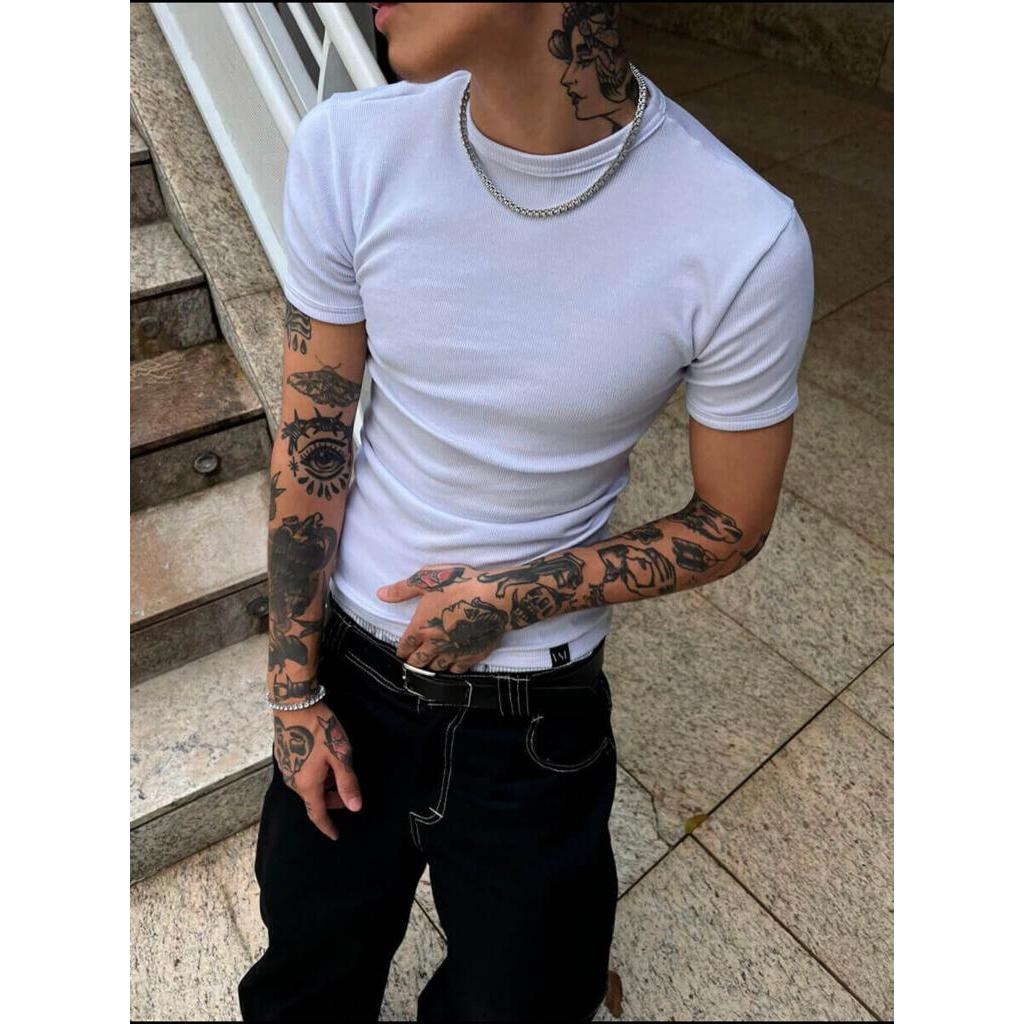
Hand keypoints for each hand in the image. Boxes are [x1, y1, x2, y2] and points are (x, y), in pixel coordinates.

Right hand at [272, 703, 361, 839]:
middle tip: (347, 795)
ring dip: (323, 787)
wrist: (293, 705)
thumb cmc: (320, 728)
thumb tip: (355, 808)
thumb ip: (347, 782)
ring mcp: (286, 768)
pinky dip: (314, 776)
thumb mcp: (339, 755)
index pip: (317, 814)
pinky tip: (324, 762)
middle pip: (313, 799)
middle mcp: (293, 781)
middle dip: (330, 801)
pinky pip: (301, 774)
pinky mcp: (284, 756)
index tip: (336, 835)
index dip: (327, 826)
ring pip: (307, 786)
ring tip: (338, 775)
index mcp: (306, 784)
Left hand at [376, 563, 510, 672]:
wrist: (495, 598)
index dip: (401, 650)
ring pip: (437, 668)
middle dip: (413, 662)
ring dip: (431, 667)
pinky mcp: (472, 656)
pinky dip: (451, 669)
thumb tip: (381, 594)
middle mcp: (435, 645)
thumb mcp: (428, 580)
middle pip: (418, 661)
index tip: (401, 652)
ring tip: (429, 666)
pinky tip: (451, 666)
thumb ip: (402, 590)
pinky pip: (457, 670)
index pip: (405, 646)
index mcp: (421, 628)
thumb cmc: (461, 585)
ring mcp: (454, 653)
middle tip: (412, 662)